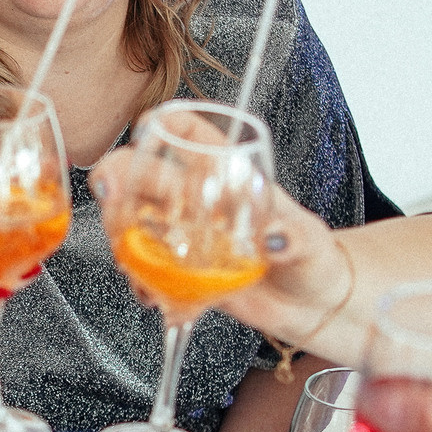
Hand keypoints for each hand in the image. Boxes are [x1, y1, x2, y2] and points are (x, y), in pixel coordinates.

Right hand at [88, 147, 355, 357]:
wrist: (313, 306)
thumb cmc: (316, 259)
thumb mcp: (312, 242)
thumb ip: (294, 236)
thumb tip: (275, 237)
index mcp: (228, 175)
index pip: (190, 133)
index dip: (163, 125)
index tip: (145, 130)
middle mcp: (199, 201)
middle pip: (144, 176)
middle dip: (119, 184)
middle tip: (114, 208)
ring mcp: (186, 237)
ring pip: (134, 223)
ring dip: (123, 241)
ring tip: (136, 269)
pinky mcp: (183, 273)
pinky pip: (151, 275)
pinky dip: (147, 288)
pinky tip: (162, 302)